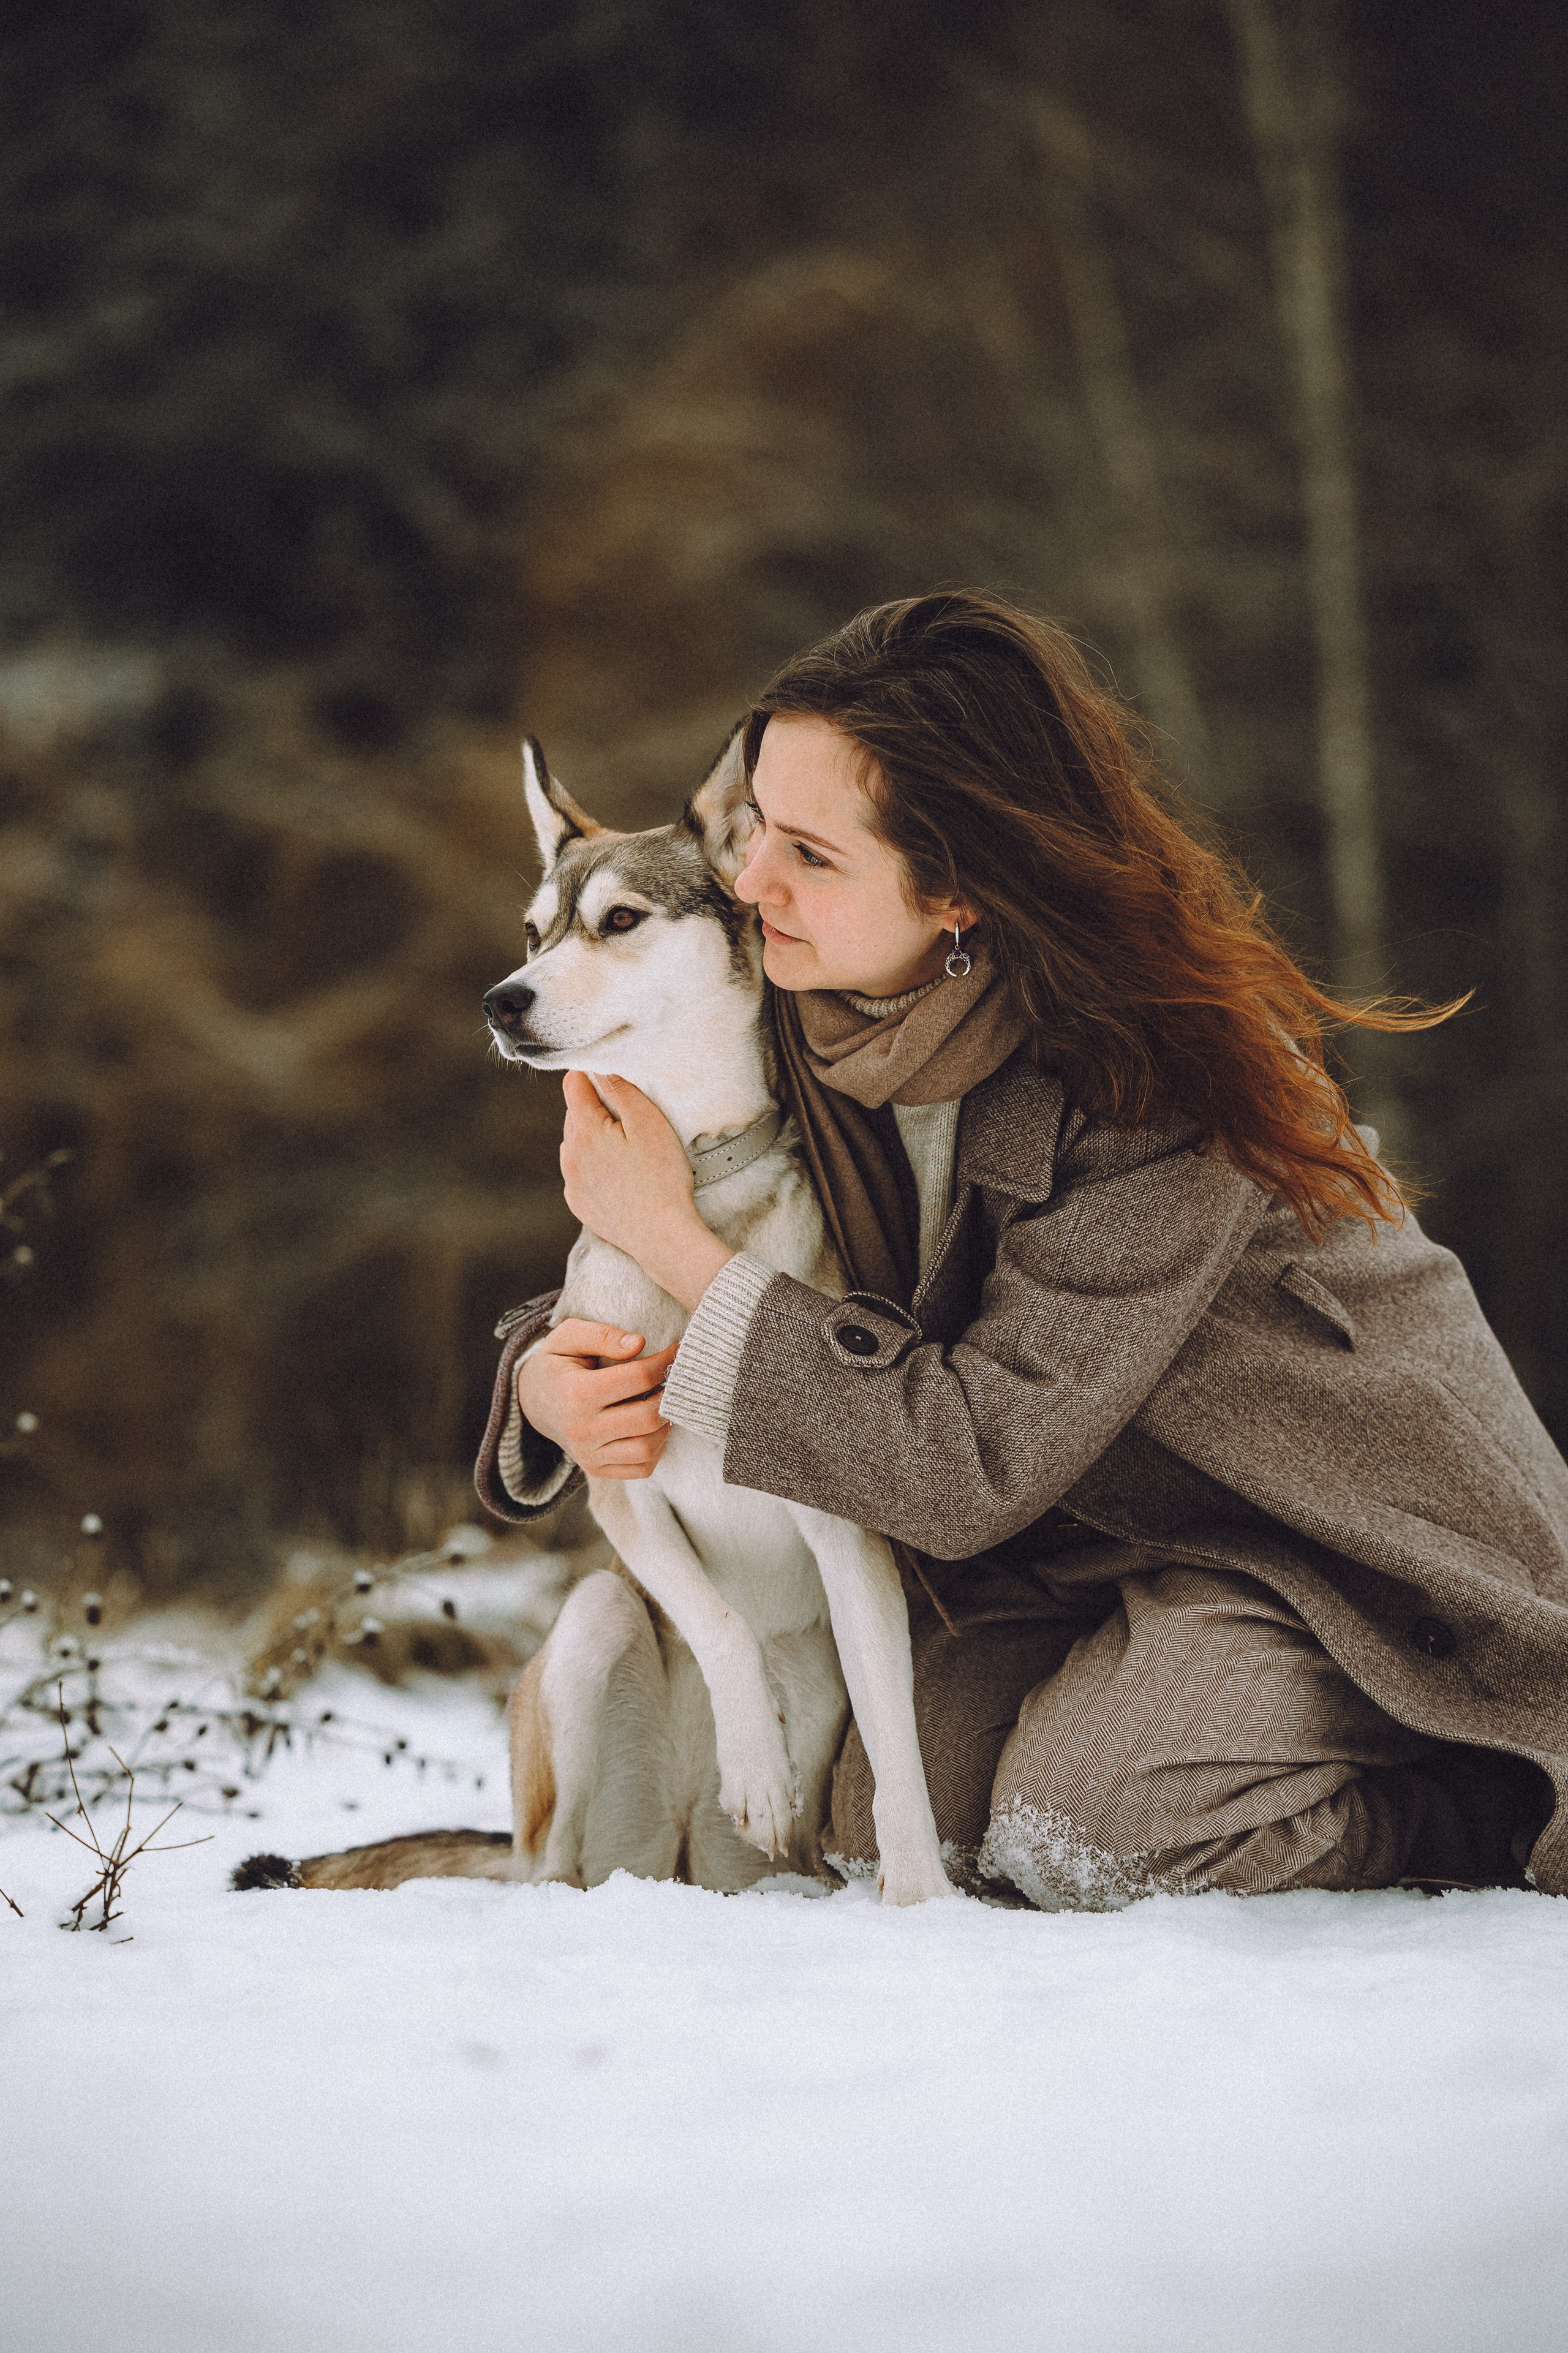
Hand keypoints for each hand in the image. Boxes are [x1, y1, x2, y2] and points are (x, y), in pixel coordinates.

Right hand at [515, 1320, 678, 1480]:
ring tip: (664, 1403)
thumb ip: (603, 1335)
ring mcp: (589, 1455)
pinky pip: (641, 1469)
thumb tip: (639, 1344)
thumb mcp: (569, 1337)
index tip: (678, 1351)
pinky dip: (656, 1449)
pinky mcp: (596, 1469)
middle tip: (675, 1379)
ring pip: (648, 1448)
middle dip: (671, 1395)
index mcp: (577, 1393)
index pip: (638, 1377)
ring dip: (666, 1425)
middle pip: (648, 1417)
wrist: (532, 1402)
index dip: (666, 1362)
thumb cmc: (557, 1364)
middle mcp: (582, 1430)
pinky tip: (652, 1427)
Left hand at [560, 1071, 735, 1309]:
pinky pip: (580, 1173)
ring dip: (594, 1138)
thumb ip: (621, 1089)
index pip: (572, 1084)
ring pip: (576, 1144)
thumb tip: (599, 1066)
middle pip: (575, 1114)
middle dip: (596, 1108)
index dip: (590, 1074)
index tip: (610, 1076)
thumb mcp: (648, 1123)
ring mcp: (572, 1182)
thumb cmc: (662, 1178)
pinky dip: (595, 1166)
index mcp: (584, 1130)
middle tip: (630, 1119)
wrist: (663, 1236)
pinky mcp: (579, 1203)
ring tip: (628, 1150)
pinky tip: (621, 1175)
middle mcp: (569, 1155)